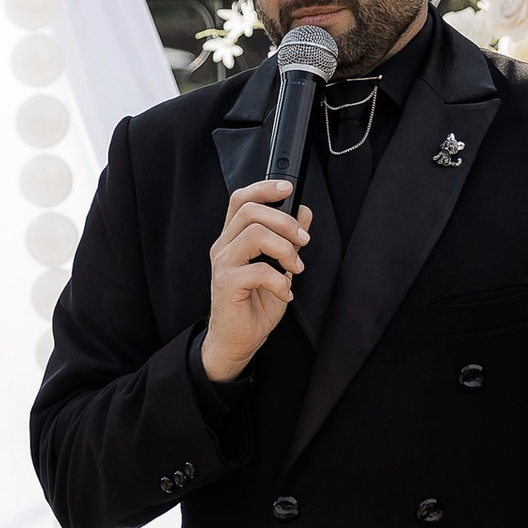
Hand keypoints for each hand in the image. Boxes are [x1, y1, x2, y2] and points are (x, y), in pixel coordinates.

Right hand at [201, 180, 310, 383]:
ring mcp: (222, 264)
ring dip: (285, 249)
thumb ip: (289, 240)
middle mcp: (224, 246)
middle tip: (303, 242)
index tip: (288, 188)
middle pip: (249, 210)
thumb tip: (304, 213)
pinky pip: (258, 270)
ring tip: (295, 268)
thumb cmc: (255, 304)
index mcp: (234, 238)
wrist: (238, 340)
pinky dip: (280, 281)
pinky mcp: (226, 284)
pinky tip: (285, 292)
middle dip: (285, 221)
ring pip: (255, 234)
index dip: (264, 187)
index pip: (241, 199)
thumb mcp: (279, 267)